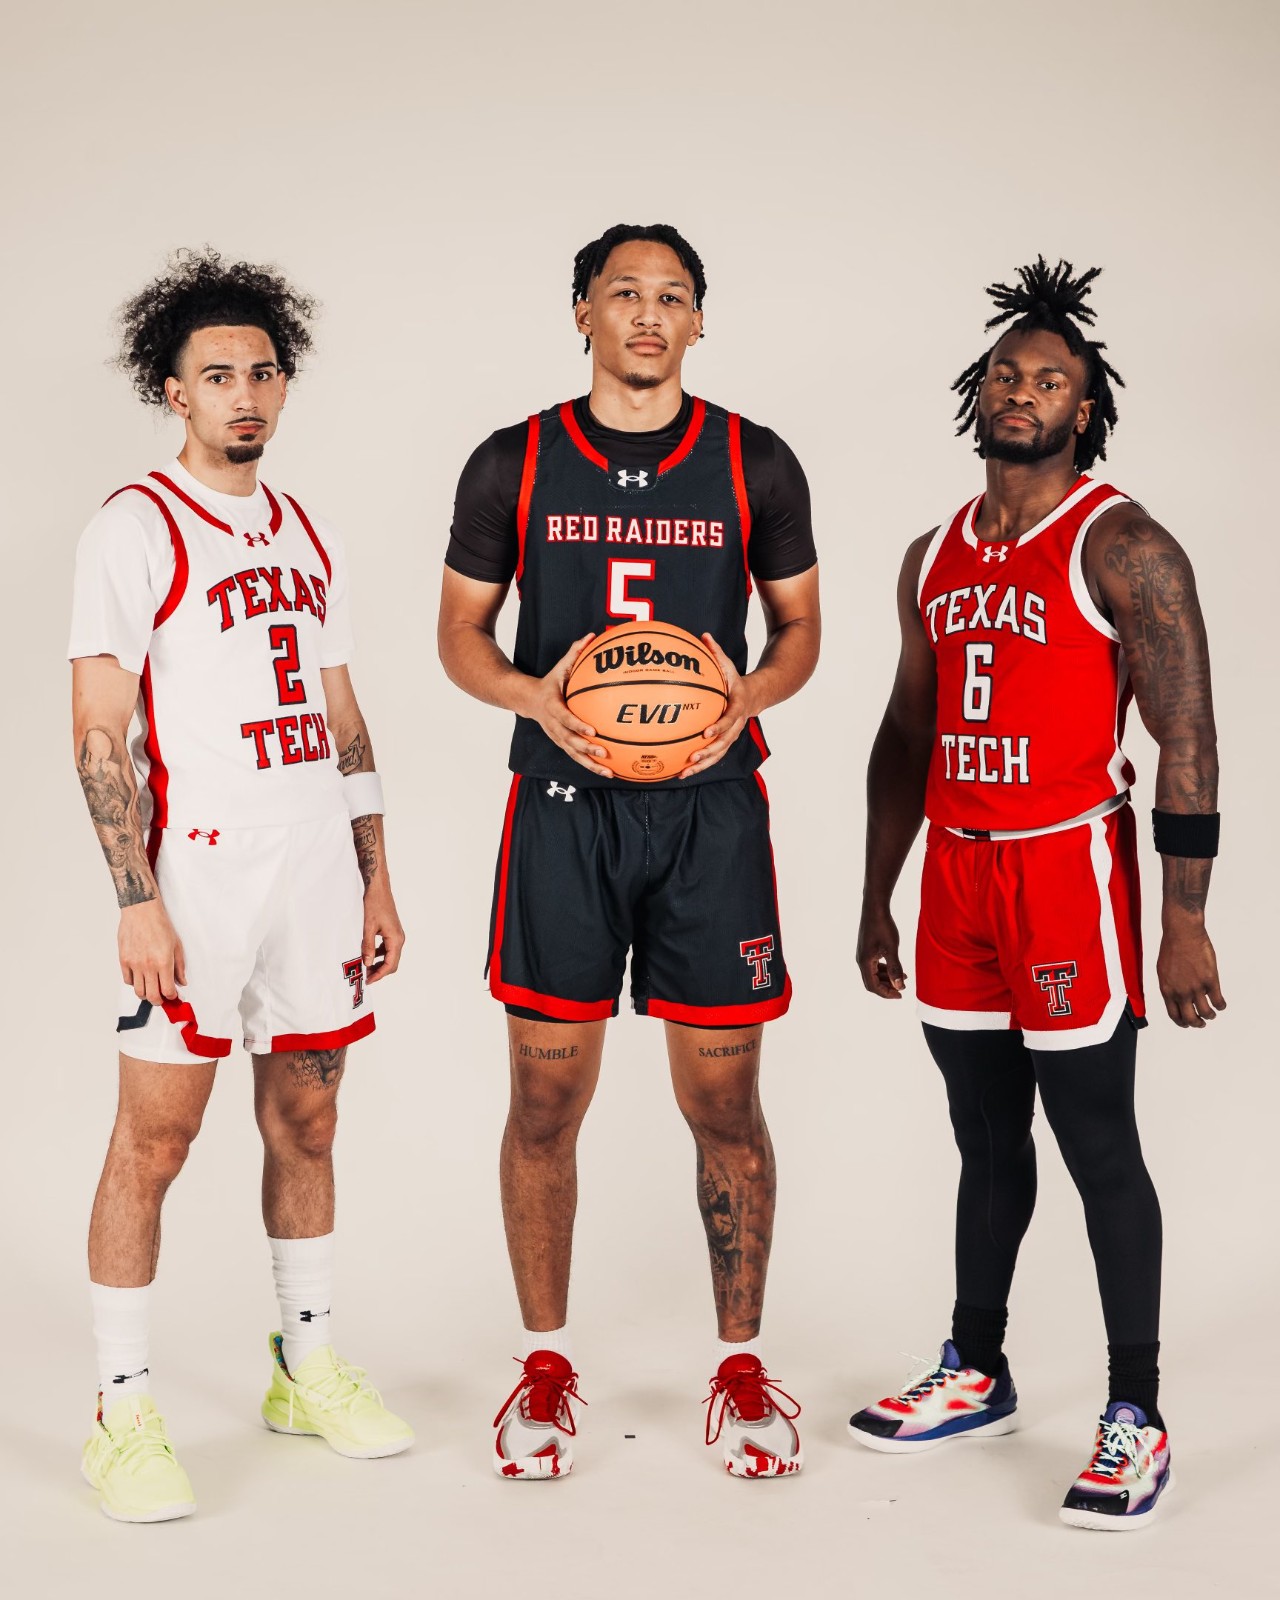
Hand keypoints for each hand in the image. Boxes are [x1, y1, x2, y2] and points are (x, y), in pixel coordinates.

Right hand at [119, 900, 185, 1003]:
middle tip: (162, 998)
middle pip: (152, 996)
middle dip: (159, 1001)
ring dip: (146, 994)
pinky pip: (128, 980)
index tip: (173, 996)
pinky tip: (141, 977)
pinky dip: (135, 983)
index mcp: (164, 962)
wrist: (141, 911)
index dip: (171, 997)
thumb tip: (181, 982)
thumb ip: (179, 966)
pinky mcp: (123, 960)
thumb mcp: (176, 945)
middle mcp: (148, 966)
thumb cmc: (160, 925)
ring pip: (138, 991)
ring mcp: (134, 964)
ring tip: (151, 989)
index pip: (167, 991)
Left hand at [363, 880, 404, 983]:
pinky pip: (388, 948)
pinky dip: (380, 955)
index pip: (390, 964)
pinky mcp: (392, 931)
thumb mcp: (368, 927)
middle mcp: (399, 939)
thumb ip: (368, 946)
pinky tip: (369, 954)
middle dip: (380, 972)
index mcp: (395, 939)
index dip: (379, 975)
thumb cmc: (374, 904)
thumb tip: (367, 963)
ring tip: (366, 967)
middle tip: (366, 977)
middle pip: (393, 963)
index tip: (368, 980)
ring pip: (391, 956)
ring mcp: (396, 935)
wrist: (378, 888)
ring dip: (380, 964)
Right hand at [520, 633, 611, 778]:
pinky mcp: (562, 744)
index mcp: (553, 707)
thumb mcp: (560, 667)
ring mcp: (557, 737)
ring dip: (590, 764)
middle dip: (586, 748)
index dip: (578, 725)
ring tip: (608, 771)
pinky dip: (591, 766)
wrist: (528, 700)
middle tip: (603, 752)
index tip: (593, 729)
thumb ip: (575, 652)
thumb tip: (592, 635)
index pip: (565, 718)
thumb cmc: (550, 683)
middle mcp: (554, 726)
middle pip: (570, 740)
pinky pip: (576, 757)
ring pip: (573, 754)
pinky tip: (608, 772)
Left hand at [681, 634, 751, 777]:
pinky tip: (681, 772)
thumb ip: (716, 652)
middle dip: (708, 752)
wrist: (756, 696)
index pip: (729, 719)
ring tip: (684, 772)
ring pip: (718, 754)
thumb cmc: (735, 680)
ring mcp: (731, 736)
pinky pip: (713, 756)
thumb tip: (704, 635)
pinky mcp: (725, 742)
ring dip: (702, 765)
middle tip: (692, 758)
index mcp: (737, 706)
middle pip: (724, 743)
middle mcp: (736, 725)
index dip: (719, 727)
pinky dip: (699, 765)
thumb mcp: (728, 665)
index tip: (706, 732)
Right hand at [857, 904, 906, 997]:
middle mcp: (861, 960)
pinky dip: (884, 969)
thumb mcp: (892, 949)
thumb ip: (895, 968)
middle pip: (872, 982)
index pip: (873, 986)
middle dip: (887, 987)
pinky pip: (874, 965)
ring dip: (887, 978)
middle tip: (902, 990)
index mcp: (864, 962)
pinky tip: (895, 966)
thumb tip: (899, 987)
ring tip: (902, 978)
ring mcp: (863, 954)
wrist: (874, 907)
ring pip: (873, 973)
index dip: (886, 993)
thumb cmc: (883, 926)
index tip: (901, 994)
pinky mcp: (866, 948)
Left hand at [1156, 916, 1224, 1027]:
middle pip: (1190, 1018)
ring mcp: (1196, 987)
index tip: (1187, 1023)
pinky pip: (1218, 1001)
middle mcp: (1181, 992)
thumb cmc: (1171, 947)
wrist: (1182, 933)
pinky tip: (1221, 1004)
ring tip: (1212, 1013)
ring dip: (1210, 1016)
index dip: (1182, 1022)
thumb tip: (1175, 996)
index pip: (1174, 1014)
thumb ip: (1169, 985)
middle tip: (1202, 1023)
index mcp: (1167, 990)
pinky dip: (1221, 1005)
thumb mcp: (1163, 970)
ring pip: (1206, 1012)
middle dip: (1197, 1024)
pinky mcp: (1210, 980)